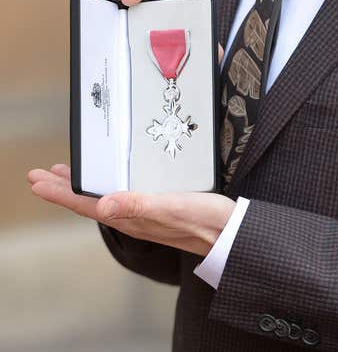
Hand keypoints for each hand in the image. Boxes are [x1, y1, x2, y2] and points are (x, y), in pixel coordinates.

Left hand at [28, 164, 234, 256]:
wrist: (228, 233)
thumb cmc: (203, 220)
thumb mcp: (171, 206)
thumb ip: (138, 205)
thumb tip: (101, 204)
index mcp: (130, 216)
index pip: (86, 203)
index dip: (60, 192)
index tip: (37, 181)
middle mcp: (132, 217)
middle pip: (89, 201)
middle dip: (64, 188)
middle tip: (41, 175)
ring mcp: (143, 214)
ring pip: (102, 199)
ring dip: (82, 187)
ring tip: (66, 177)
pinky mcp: (156, 208)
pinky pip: (121, 197)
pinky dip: (106, 187)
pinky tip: (111, 182)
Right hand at [100, 0, 223, 64]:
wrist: (174, 94)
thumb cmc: (190, 71)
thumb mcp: (205, 60)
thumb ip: (211, 53)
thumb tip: (217, 51)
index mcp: (170, 17)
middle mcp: (149, 19)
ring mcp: (132, 27)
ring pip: (120, 6)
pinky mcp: (119, 41)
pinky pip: (108, 25)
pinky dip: (102, 15)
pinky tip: (98, 12)